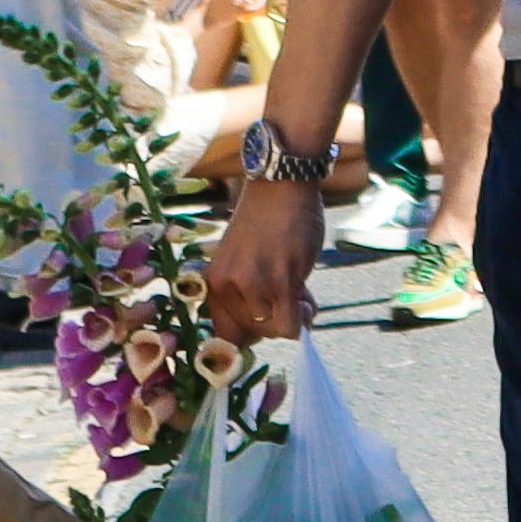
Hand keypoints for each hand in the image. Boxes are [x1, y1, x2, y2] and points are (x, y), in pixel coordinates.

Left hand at [206, 172, 312, 345]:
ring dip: (292, 318)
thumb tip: (284, 328)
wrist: (282, 186)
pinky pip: (291, 323)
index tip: (266, 319)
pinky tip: (307, 298)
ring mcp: (253, 283)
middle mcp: (227, 285)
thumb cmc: (268, 222)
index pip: (224, 335)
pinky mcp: (281, 279)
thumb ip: (254, 294)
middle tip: (288, 299)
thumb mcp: (245, 261)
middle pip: (252, 336)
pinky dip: (303, 317)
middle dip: (274, 324)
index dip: (249, 333)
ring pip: (274, 331)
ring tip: (300, 295)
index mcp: (213, 281)